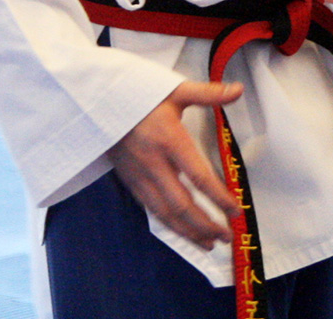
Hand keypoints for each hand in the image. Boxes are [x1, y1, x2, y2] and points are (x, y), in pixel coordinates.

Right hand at [109, 80, 242, 248]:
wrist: (95, 102)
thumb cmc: (138, 94)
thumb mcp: (175, 90)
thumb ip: (209, 93)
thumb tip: (237, 90)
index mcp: (168, 140)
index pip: (198, 176)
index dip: (218, 197)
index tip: (235, 210)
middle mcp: (153, 163)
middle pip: (182, 204)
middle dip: (205, 224)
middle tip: (226, 236)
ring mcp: (139, 175)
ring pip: (165, 212)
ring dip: (188, 231)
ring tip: (209, 242)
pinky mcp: (130, 180)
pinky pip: (151, 208)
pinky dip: (168, 224)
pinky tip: (182, 231)